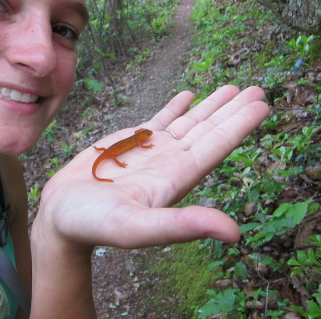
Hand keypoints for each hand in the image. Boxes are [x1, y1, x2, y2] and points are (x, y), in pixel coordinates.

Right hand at [35, 85, 269, 250]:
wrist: (60, 215)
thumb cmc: (93, 224)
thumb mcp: (136, 227)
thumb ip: (181, 226)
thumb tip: (234, 234)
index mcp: (175, 178)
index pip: (215, 147)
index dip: (239, 126)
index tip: (262, 104)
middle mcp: (169, 162)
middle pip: (207, 131)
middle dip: (232, 110)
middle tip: (257, 89)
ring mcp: (150, 151)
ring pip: (187, 123)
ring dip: (209, 106)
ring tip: (231, 88)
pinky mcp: (129, 142)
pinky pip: (159, 120)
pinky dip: (176, 106)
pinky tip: (189, 94)